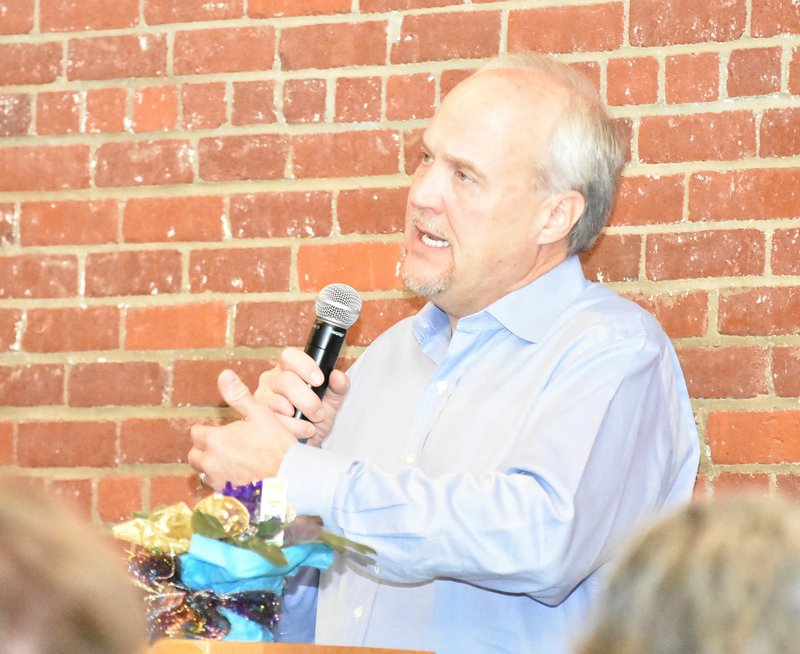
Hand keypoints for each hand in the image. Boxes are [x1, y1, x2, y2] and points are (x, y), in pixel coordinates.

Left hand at [188, 369, 297, 489]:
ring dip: (213, 467)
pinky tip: (241, 476)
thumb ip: (239, 395)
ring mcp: (217, 481)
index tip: (225, 432)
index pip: (197, 433)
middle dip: (206, 450)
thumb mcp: (260, 414)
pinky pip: (216, 488)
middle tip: (227, 446)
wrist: (291, 477)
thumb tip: (224, 374)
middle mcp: (210, 462)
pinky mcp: (226, 496)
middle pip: (195, 455)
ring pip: (204, 472)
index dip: (210, 431)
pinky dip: (224, 482)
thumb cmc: (277, 445)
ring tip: (234, 462)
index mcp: (215, 440)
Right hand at [254, 347, 348, 447]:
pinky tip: (301, 431)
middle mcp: (272, 378)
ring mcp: (262, 396)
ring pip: (278, 402)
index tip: (320, 381)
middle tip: (319, 413)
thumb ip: (338, 387)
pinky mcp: (258, 416)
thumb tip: (339, 376)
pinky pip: (273, 421)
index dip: (305, 367)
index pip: (290, 356)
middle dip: (307, 400)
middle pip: (286, 381)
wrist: (309, 440)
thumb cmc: (317, 414)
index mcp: (289, 368)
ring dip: (299, 417)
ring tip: (311, 425)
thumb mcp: (332, 400)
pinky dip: (292, 428)